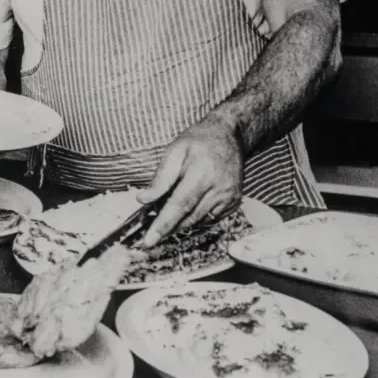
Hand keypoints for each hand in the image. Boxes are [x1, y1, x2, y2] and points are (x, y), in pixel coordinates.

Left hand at [137, 115, 243, 246]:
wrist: (229, 135)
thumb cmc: (199, 141)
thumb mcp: (175, 150)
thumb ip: (161, 177)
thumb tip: (143, 199)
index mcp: (201, 173)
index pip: (179, 205)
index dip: (163, 225)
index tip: (148, 241)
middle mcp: (218, 188)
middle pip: (189, 218)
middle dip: (168, 228)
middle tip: (152, 230)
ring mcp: (229, 197)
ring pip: (199, 221)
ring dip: (181, 223)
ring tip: (169, 212)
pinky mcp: (233, 202)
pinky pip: (210, 218)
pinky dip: (196, 217)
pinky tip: (189, 206)